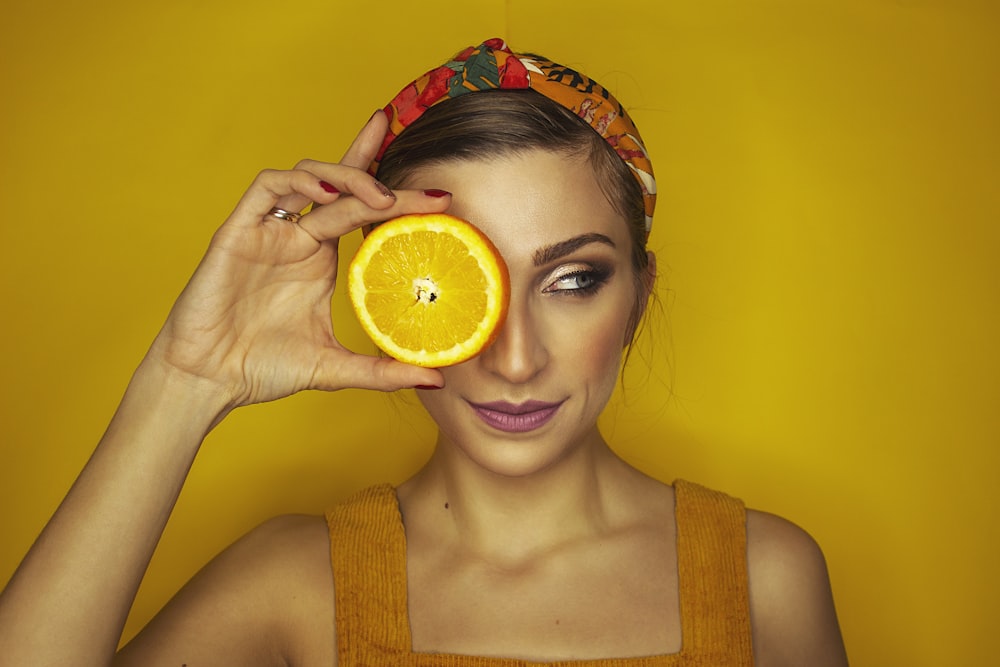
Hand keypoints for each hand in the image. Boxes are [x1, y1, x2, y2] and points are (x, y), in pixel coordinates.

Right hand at [145, 112, 447, 410]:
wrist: (208, 381)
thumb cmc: (264, 368)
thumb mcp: (335, 367)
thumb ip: (383, 371)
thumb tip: (437, 377)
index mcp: (320, 258)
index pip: (360, 209)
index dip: (395, 193)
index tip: (441, 198)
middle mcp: (297, 237)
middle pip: (342, 185)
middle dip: (381, 170)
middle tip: (427, 186)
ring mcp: (268, 231)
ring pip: (308, 177)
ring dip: (345, 177)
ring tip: (378, 197)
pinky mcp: (237, 231)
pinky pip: (266, 188)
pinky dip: (298, 184)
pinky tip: (326, 197)